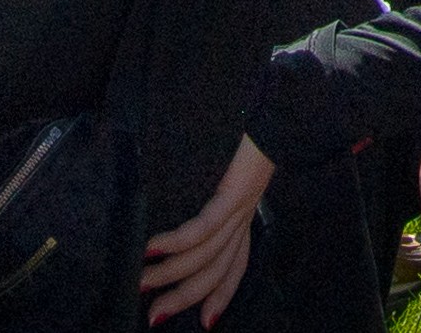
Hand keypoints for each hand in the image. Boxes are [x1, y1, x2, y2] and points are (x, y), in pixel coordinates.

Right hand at [141, 138, 276, 325]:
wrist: (278, 108)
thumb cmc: (244, 136)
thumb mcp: (226, 171)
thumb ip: (209, 195)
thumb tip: (170, 205)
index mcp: (243, 217)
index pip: (233, 267)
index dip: (219, 297)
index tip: (205, 322)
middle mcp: (243, 219)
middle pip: (215, 272)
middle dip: (182, 298)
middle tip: (153, 317)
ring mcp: (239, 208)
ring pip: (205, 257)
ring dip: (169, 275)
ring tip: (142, 283)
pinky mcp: (234, 194)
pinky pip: (203, 229)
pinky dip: (175, 243)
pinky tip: (153, 250)